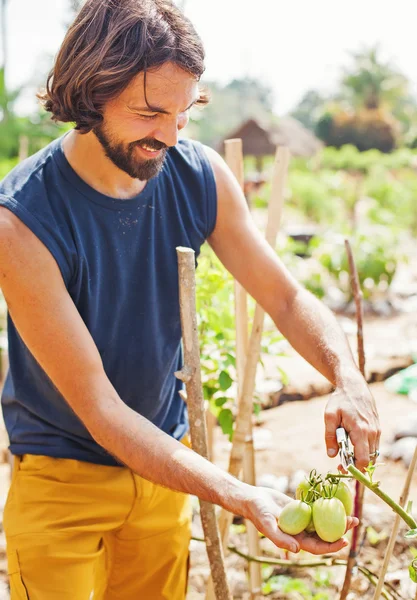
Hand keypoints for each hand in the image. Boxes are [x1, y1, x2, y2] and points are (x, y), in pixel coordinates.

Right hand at [243, 487, 357, 554]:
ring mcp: (302, 519)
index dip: (331, 546)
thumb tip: (297, 551)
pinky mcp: (302, 508)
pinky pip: (317, 508)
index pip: (317, 547)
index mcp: (295, 540)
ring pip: (323, 522)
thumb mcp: (267, 525)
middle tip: (354, 522)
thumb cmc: (257, 513)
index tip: (345, 541)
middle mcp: (301, 532)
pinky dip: (326, 507)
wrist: (252, 498)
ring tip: (351, 514)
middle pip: (325, 535)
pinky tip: (337, 501)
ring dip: (337, 519)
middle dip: (340, 531)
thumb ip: (280, 539)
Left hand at [324, 377, 380, 470]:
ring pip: (373, 454)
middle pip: (369, 460)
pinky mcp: (377, 429)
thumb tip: (331, 455)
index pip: (363, 459)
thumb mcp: (329, 416)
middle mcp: (372, 433)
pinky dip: (365, 451)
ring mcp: (377, 431)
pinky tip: (352, 447)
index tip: (342, 469)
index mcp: (361, 431)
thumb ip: (330, 436)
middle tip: (340, 466)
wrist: (354, 387)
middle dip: (356, 466)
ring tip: (345, 457)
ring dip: (361, 459)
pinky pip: (374, 446)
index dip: (354, 469)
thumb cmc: (340, 400)